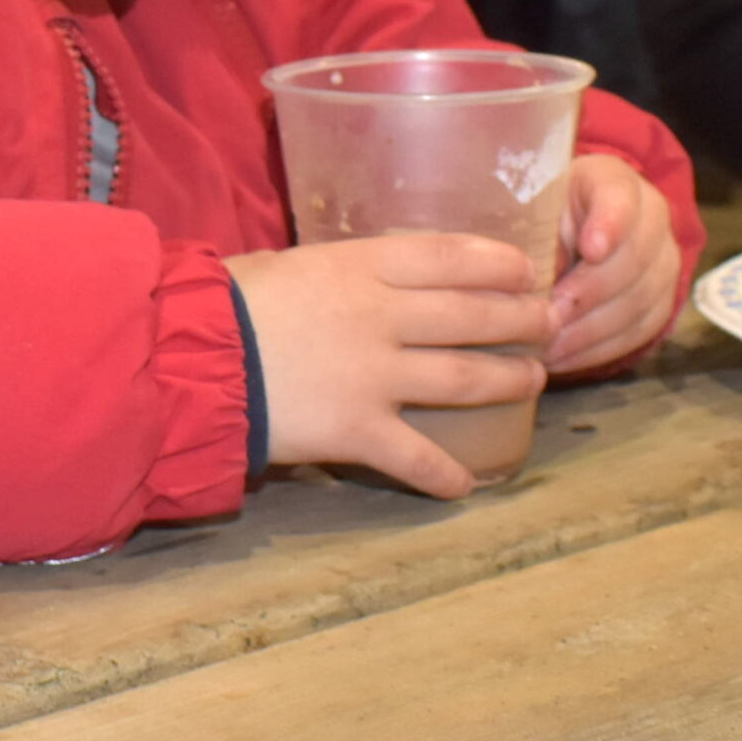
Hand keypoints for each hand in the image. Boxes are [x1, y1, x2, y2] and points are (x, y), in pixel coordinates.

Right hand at [227, 234, 556, 499]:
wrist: (193, 357)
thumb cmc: (225, 301)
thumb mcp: (286, 264)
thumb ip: (333, 272)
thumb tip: (359, 278)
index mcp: (357, 266)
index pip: (448, 257)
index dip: (496, 263)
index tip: (524, 268)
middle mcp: (379, 317)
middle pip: (471, 315)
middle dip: (520, 319)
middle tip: (547, 324)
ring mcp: (374, 376)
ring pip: (463, 378)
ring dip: (506, 379)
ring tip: (531, 378)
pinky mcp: (358, 430)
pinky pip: (418, 458)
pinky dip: (446, 473)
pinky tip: (467, 483)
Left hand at [546, 155, 679, 375]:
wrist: (572, 225)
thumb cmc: (539, 210)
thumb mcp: (528, 204)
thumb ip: (530, 227)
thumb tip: (525, 274)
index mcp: (612, 180)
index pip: (621, 197)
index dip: (610, 224)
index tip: (589, 249)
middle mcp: (650, 216)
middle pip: (635, 258)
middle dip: (591, 292)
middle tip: (549, 314)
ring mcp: (664, 260)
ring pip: (641, 300)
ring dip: (592, 329)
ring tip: (549, 346)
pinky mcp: (663, 300)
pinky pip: (641, 330)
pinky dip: (600, 348)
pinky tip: (564, 358)